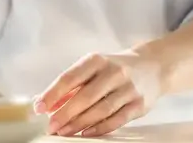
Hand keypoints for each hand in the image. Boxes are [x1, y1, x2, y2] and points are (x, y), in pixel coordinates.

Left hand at [35, 52, 161, 137]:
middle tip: (51, 126)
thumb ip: (71, 84)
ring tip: (64, 132)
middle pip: (85, 96)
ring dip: (79, 123)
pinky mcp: (139, 104)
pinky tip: (86, 133)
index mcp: (96, 60)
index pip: (70, 78)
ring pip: (100, 110)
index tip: (39, 108)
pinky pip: (117, 119)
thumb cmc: (115, 68)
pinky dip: (99, 128)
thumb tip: (46, 102)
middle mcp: (113, 72)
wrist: (153, 66)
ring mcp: (128, 88)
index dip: (52, 94)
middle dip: (65, 114)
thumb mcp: (93, 68)